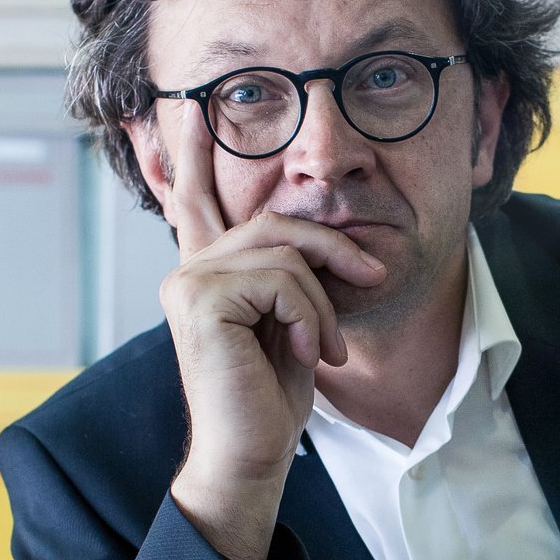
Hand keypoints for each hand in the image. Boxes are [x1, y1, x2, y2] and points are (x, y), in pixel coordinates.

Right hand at [156, 102, 385, 559]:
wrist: (254, 453)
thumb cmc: (272, 398)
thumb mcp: (293, 322)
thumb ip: (291, 276)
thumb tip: (318, 241)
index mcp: (207, 272)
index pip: (198, 201)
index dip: (195, 154)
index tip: (193, 106)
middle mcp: (189, 269)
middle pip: (276, 222)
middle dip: (331, 250)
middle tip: (371, 276)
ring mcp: (188, 282)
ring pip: (286, 255)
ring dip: (323, 304)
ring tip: (326, 348)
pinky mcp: (200, 300)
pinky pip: (283, 279)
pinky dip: (311, 316)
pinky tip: (308, 352)